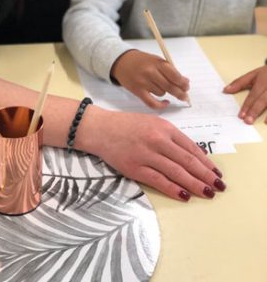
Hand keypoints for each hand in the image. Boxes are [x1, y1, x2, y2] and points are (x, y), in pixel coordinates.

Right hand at [97, 110, 224, 200]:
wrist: (100, 128)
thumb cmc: (126, 125)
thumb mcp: (152, 123)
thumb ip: (170, 137)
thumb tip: (191, 155)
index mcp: (164, 127)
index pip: (191, 147)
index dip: (206, 162)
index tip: (216, 172)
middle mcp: (158, 139)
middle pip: (187, 160)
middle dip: (206, 175)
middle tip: (219, 186)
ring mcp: (146, 154)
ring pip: (176, 172)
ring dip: (195, 184)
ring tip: (208, 193)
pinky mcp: (134, 167)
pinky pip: (158, 180)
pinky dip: (173, 189)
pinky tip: (185, 196)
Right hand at [111, 49, 189, 108]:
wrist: (122, 61)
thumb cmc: (141, 61)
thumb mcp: (156, 60)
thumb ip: (170, 70)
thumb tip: (185, 82)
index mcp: (157, 63)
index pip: (175, 76)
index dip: (183, 83)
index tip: (186, 86)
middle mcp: (150, 72)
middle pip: (170, 87)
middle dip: (180, 93)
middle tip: (184, 96)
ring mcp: (143, 82)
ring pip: (162, 93)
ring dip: (165, 93)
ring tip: (160, 87)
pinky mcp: (137, 91)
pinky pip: (152, 103)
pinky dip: (160, 105)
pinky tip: (165, 102)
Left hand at [223, 65, 266, 123]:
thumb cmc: (266, 73)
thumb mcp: (253, 74)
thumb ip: (239, 82)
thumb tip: (225, 90)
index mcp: (262, 81)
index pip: (254, 95)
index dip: (247, 105)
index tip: (241, 115)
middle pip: (263, 100)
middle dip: (255, 111)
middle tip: (248, 121)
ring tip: (262, 122)